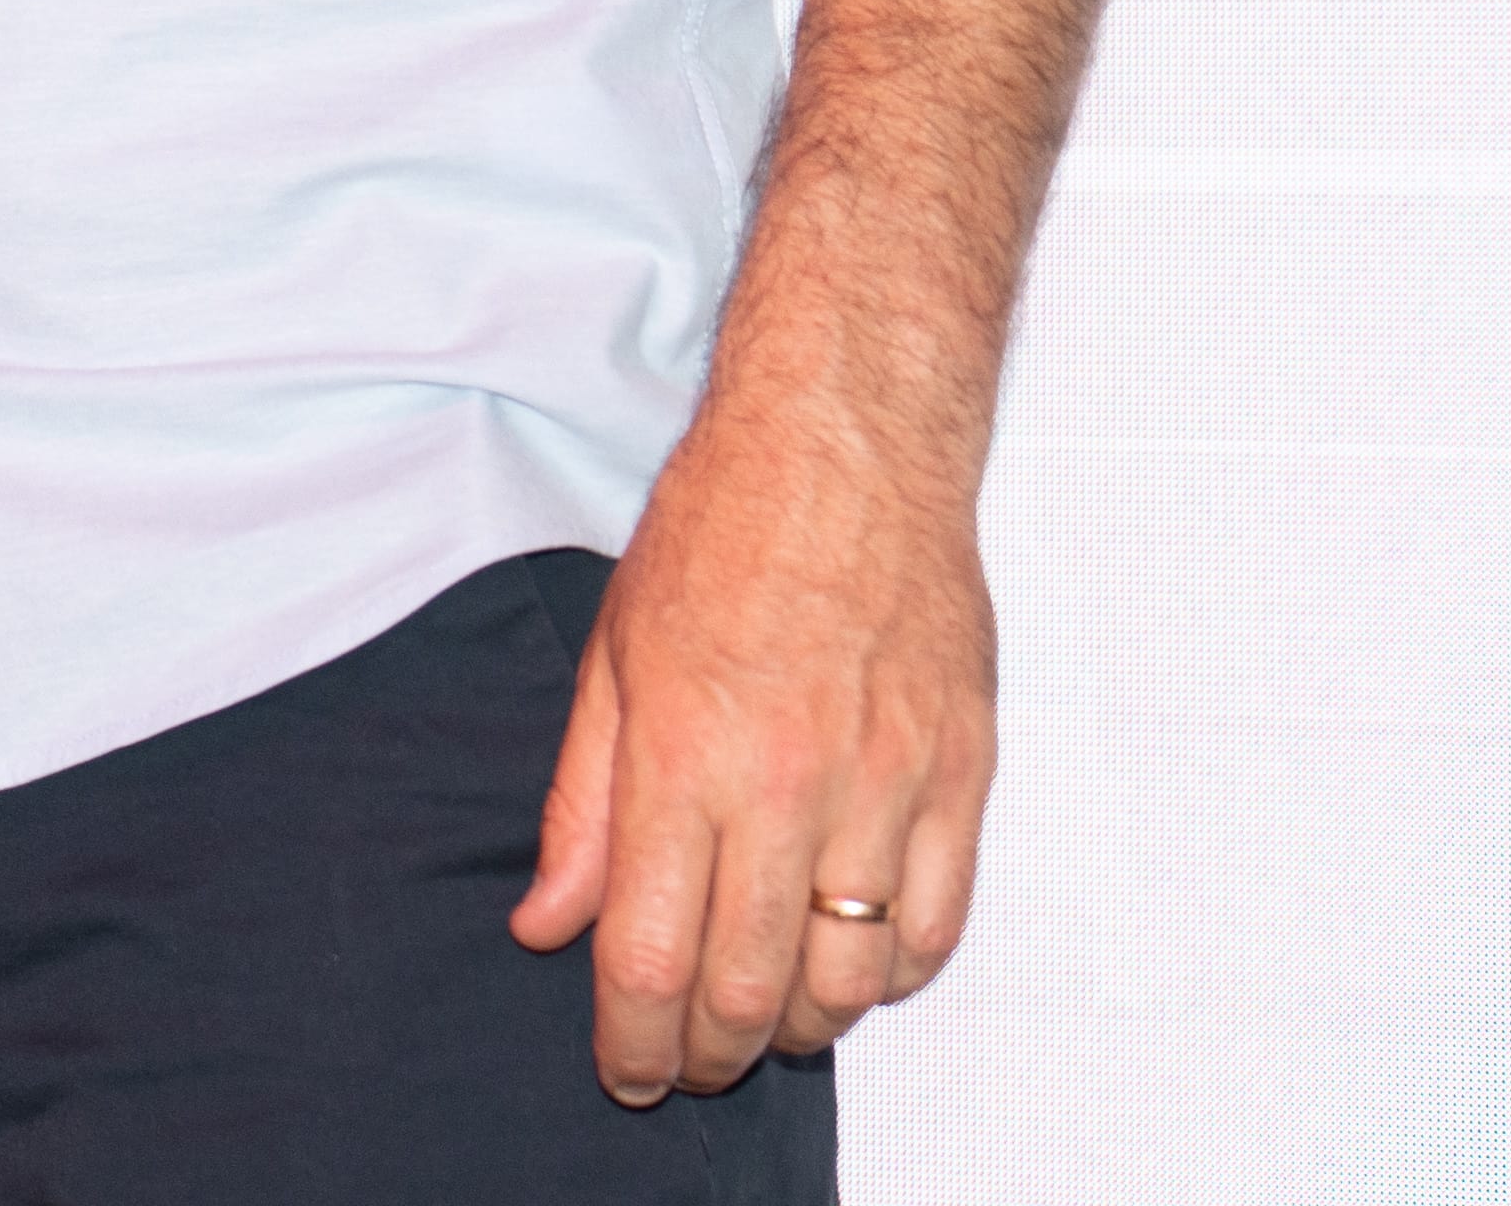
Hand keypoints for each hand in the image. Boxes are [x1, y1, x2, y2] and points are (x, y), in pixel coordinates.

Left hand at [513, 390, 996, 1099]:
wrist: (845, 442)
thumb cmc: (721, 531)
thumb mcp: (610, 660)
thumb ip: (580, 807)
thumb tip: (547, 923)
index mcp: (686, 754)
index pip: (650, 953)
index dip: (632, 1038)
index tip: (623, 1069)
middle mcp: (791, 781)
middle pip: (750, 987)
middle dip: (708, 1051)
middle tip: (684, 1059)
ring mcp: (890, 782)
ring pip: (852, 979)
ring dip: (800, 1027)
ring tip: (760, 1018)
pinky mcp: (963, 771)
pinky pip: (937, 926)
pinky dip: (892, 974)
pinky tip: (849, 964)